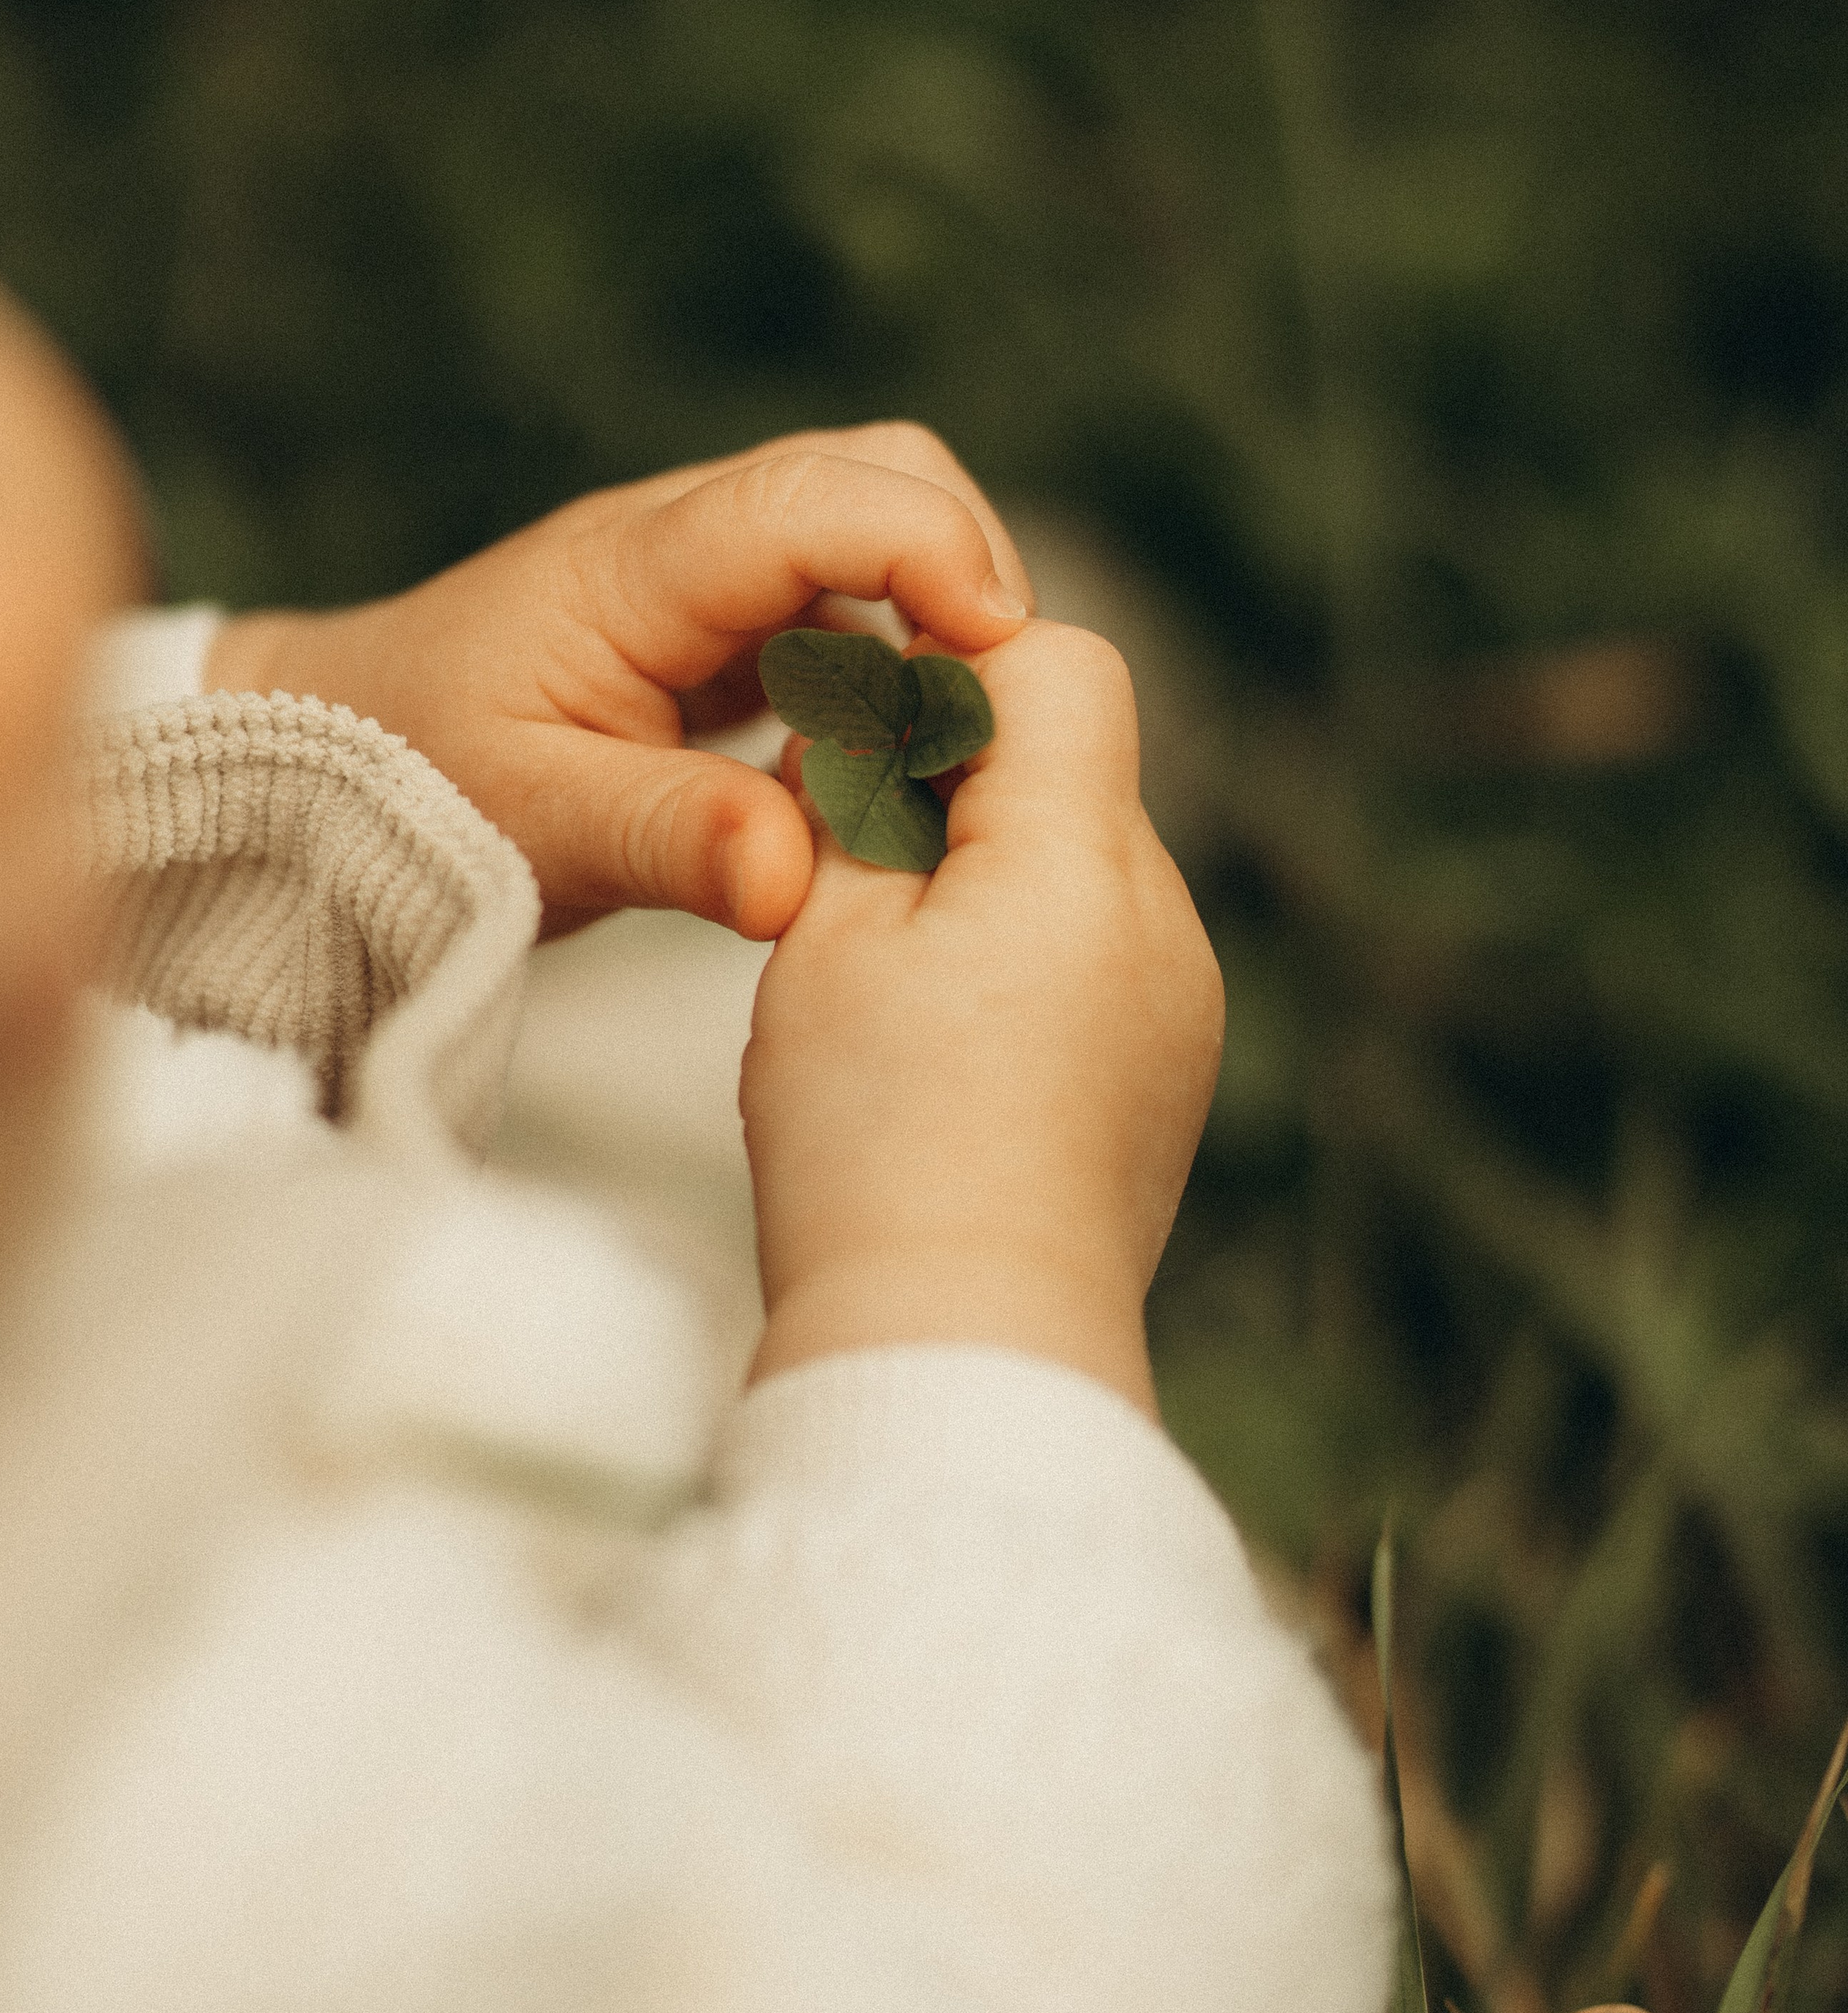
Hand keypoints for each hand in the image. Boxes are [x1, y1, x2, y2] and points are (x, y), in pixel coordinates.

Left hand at [204, 424, 1030, 940]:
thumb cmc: (410, 785)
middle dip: (962, 566)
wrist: (328, 754)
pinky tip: (883, 764)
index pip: (812, 499)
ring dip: (933, 621)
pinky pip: (844, 602)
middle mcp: (680, 538)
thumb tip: (795, 881)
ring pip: (872, 531)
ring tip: (944, 746)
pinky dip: (894, 665)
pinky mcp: (722, 617)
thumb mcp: (533, 827)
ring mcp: (707, 569)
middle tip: (992, 705)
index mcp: (634, 568)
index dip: (928, 549)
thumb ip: (670, 844)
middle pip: (875, 474)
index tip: (1003, 643)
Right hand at [741, 620, 1222, 1414]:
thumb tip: (874, 725)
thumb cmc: (874, 1143)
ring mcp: (1185, 1000)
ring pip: (1085, 860)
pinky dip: (1029, 955)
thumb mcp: (827, 936)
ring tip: (896, 974)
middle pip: (1077, 762)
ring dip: (993, 870)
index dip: (950, 667)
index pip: (1057, 665)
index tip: (858, 730)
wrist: (962, 1347)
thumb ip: (860, 799)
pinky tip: (954, 1042)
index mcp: (1080, 862)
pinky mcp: (1175, 1068)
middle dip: (961, 778)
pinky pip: (1104, 954)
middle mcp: (1164, 917)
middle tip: (847, 856)